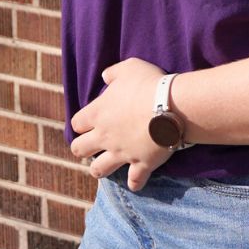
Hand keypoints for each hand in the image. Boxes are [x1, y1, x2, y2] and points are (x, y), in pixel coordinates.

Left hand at [70, 58, 172, 191]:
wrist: (172, 106)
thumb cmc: (149, 83)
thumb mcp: (130, 67)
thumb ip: (113, 72)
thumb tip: (104, 77)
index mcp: (98, 113)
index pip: (77, 123)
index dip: (82, 122)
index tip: (92, 119)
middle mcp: (104, 136)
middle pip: (79, 149)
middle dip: (83, 147)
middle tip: (95, 142)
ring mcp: (121, 153)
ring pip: (98, 170)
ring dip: (101, 168)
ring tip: (108, 163)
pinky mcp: (141, 164)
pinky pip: (134, 180)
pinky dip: (135, 181)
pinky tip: (136, 180)